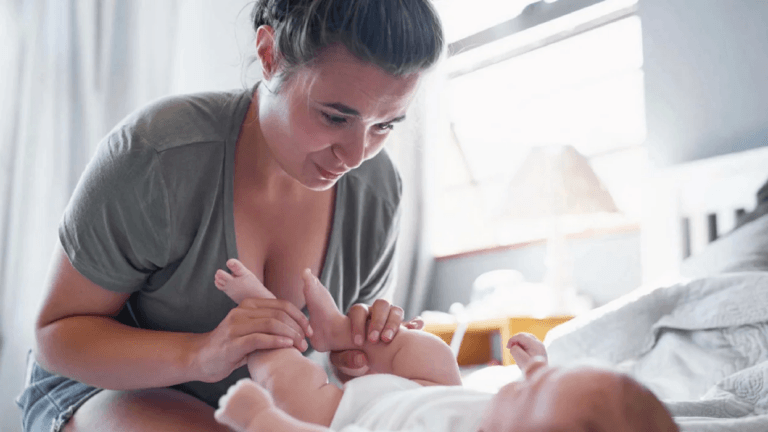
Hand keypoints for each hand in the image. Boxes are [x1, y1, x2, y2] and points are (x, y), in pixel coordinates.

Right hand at [194, 298, 311, 382]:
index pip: (281, 305)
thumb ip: (266, 326)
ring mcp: (236, 326)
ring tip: (300, 346)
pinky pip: (259, 338)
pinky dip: (276, 341)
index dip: (299, 316)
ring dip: (290, 335)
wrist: (200, 358)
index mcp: (248, 305)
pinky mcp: (233, 342)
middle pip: (279, 313)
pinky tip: (287, 346)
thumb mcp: (248, 330)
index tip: (309, 330)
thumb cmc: (229, 347)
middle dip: (298, 327)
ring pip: (271, 323)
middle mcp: (242, 311)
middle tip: (307, 341)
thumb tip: (294, 329)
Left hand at [215, 378, 273, 430]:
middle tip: (244, 410)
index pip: (239, 385)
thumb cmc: (265, 410)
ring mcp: (228, 401)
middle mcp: (234, 390)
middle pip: (231, 392)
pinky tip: (233, 421)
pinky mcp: (223, 412)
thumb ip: (252, 389)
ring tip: (238, 415)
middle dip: (236, 399)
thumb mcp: (262, 394)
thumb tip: (244, 387)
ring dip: (228, 407)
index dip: (244, 394)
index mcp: (244, 384)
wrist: (263, 422)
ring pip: (223, 401)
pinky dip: (224, 418)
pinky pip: (219, 414)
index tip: (250, 402)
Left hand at [329, 300, 413, 379]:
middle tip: (374, 340)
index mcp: (359, 316)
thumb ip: (345, 359)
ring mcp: (392, 320)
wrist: (365, 365)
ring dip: (392, 323)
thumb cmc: (350, 359)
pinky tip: (414, 330)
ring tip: (387, 339)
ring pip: (396, 311)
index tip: (357, 342)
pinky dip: (415, 324)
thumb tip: (361, 358)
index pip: (358, 310)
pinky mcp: (406, 330)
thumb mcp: (342, 361)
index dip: (357, 324)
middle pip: (381, 304)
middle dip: (377, 321)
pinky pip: (414, 322)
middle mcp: (377, 314)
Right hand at [507, 332, 547, 373]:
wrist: (541, 379)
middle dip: (516, 340)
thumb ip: (515, 350)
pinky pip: (530, 343)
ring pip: (527, 338)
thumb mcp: (520, 359)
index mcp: (535, 345)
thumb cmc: (530, 370)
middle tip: (510, 348)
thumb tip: (514, 345)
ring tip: (516, 351)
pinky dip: (523, 346)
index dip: (512, 340)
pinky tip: (521, 353)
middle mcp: (539, 344)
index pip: (521, 336)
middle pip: (524, 335)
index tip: (508, 347)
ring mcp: (541, 347)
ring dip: (519, 343)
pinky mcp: (540, 350)